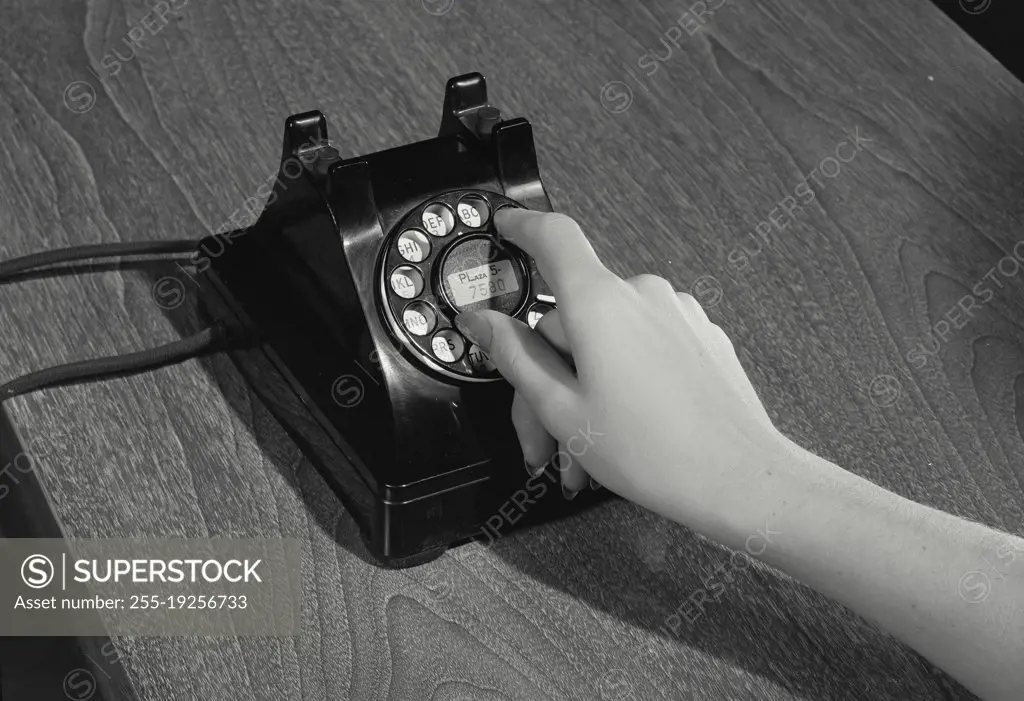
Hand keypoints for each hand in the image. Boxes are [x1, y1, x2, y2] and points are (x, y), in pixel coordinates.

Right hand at [455, 209, 791, 529]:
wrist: (740, 478)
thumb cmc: (658, 453)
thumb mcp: (562, 410)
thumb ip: (516, 356)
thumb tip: (483, 322)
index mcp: (600, 303)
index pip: (552, 236)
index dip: (522, 226)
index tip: (505, 227)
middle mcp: (641, 294)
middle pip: (571, 316)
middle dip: (547, 376)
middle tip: (540, 436)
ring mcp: (676, 312)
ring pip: (606, 338)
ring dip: (585, 387)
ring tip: (583, 451)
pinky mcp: (698, 334)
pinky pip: (643, 344)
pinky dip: (622, 380)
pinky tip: (620, 429)